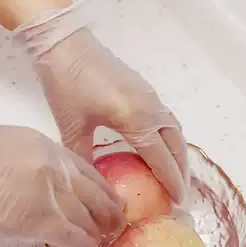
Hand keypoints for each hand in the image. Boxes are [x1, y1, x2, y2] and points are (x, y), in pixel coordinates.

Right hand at [0, 124, 123, 246]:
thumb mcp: (12, 144)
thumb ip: (38, 162)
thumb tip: (49, 184)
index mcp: (51, 149)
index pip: (90, 173)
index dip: (104, 192)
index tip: (109, 204)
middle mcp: (59, 170)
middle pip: (98, 197)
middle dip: (110, 215)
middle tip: (113, 227)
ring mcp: (53, 195)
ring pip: (90, 221)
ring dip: (96, 235)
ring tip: (96, 244)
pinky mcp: (40, 222)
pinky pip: (74, 238)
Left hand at [13, 0, 188, 203]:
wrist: (64, 44)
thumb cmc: (65, 85)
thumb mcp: (71, 127)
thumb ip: (84, 158)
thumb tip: (93, 182)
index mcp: (135, 119)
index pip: (160, 158)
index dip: (171, 182)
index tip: (178, 203)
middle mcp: (150, 107)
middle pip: (176, 144)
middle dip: (181, 170)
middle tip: (179, 193)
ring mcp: (149, 95)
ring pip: (174, 129)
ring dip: (178, 153)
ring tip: (174, 173)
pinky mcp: (143, 87)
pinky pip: (165, 117)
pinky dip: (169, 136)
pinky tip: (158, 145)